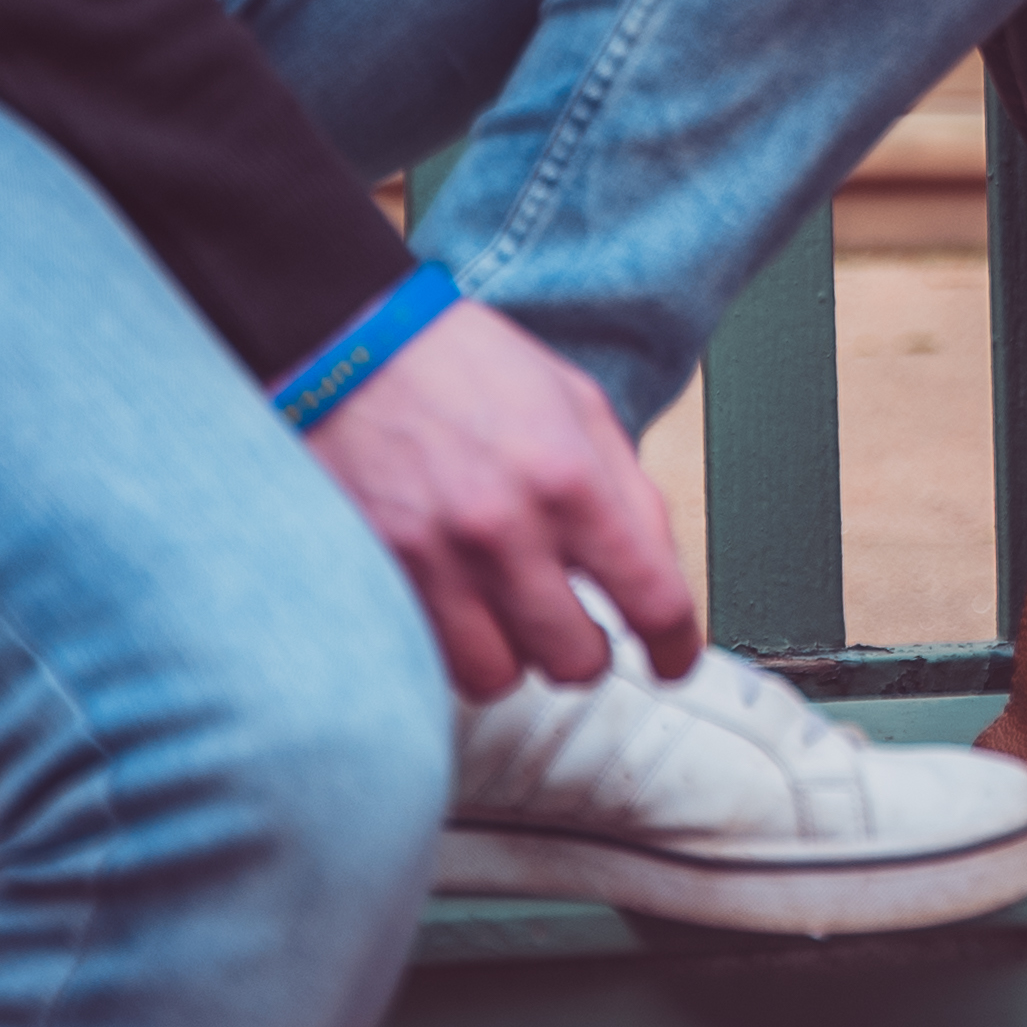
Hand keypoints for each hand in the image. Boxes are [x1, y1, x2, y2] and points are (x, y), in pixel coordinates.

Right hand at [302, 295, 702, 700]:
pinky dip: (457, 651)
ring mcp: (436, 562)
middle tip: (583, 628)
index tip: (672, 660)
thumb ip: (626, 489)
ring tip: (516, 618)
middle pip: (575, 659)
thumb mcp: (579, 404)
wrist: (353, 350)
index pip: (650, 598)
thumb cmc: (467, 369)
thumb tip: (654, 564)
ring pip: (499, 676)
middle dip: (590, 651)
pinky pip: (432, 661)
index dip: (673, 646)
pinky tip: (465, 613)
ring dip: (518, 657)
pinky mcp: (380, 580)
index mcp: (570, 479)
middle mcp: (505, 530)